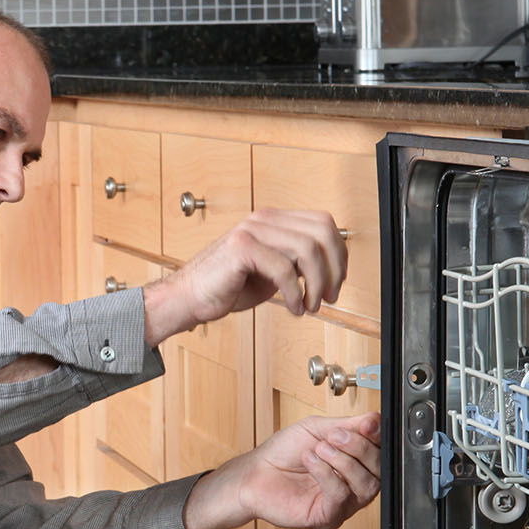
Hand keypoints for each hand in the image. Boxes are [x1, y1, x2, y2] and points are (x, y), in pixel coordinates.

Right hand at [142, 209, 348, 346]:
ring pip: (307, 249)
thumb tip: (330, 268)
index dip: (339, 253)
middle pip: (321, 231)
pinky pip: (284, 269)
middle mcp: (263, 219)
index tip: (337, 281)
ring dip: (317, 283)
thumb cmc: (227, 287)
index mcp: (272, 220)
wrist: (189, 298)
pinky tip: (294, 308)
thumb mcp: (272, 271)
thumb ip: (297, 262)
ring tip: (311, 305)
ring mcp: (251, 230)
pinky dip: (296, 294)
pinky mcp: (241, 248)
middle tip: (330, 295)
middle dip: (334, 268)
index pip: (322, 223)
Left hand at [182, 412, 380, 528]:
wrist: (255, 473)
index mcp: (356, 462)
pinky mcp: (328, 516)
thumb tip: (374, 419)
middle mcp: (354, 484)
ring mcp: (344, 503)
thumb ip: (348, 425)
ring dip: (343, 461)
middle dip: (360, 448)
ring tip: (319, 449)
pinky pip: (341, 497)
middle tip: (334, 437)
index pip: (382, 451)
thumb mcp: (317, 429)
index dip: (377, 437)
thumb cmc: (283, 453)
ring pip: (366, 485)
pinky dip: (327, 474)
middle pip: (380, 469)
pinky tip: (311, 462)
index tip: (366, 424)